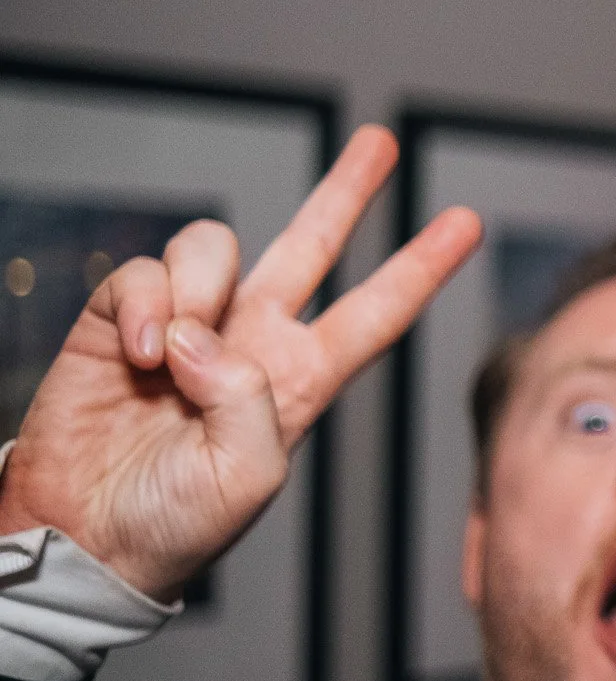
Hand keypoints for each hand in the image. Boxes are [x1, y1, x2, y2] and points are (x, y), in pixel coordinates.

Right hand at [0, 126, 481, 600]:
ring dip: (197, 287)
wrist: (85, 538)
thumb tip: (204, 336)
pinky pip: (145, 271)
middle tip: (380, 143)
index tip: (466, 223)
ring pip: (215, 246)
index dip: (420, 268)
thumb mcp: (246, 477)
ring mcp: (190, 324)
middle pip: (310, 246)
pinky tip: (137, 354)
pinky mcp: (123, 319)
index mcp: (302, 380)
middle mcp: (252, 341)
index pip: (376, 313)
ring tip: (169, 355)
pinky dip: (144, 302)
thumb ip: (249, 401)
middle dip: (345, 193)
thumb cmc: (175, 524)